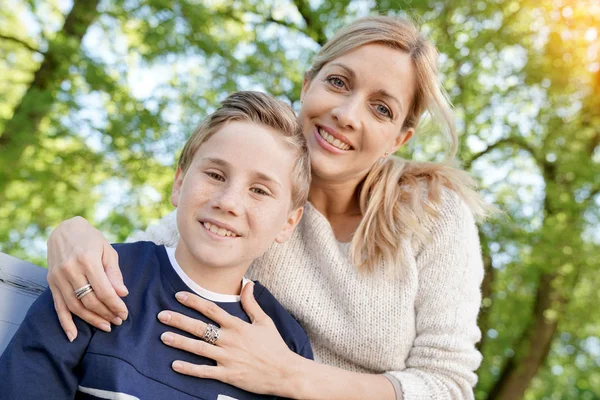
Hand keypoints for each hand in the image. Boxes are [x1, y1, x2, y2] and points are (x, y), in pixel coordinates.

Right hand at [47, 216, 128, 340]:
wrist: (64, 229)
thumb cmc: (91, 239)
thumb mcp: (108, 250)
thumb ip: (114, 273)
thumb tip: (122, 293)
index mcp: (87, 260)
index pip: (103, 290)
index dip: (115, 305)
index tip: (125, 313)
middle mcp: (70, 270)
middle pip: (89, 301)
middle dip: (106, 314)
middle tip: (118, 321)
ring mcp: (58, 277)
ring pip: (75, 307)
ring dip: (91, 320)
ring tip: (105, 326)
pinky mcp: (51, 283)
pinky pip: (58, 306)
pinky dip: (65, 323)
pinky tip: (73, 336)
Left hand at [157, 282, 297, 396]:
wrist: (285, 372)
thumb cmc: (275, 346)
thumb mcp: (265, 321)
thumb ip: (251, 303)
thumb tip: (247, 284)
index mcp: (237, 326)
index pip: (211, 309)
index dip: (194, 301)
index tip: (178, 295)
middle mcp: (229, 340)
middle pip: (199, 327)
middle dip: (179, 320)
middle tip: (162, 315)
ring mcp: (227, 358)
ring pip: (198, 348)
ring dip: (179, 342)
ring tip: (163, 336)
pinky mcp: (228, 374)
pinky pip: (205, 371)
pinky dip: (189, 368)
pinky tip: (175, 365)